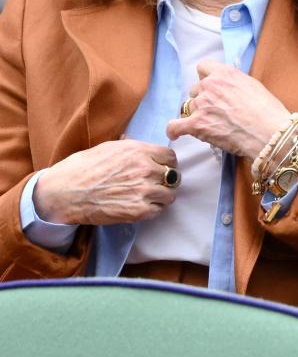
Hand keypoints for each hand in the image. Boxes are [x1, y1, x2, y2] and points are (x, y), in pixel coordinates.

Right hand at [32, 139, 177, 224]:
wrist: (64, 193)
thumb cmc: (82, 168)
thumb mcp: (109, 147)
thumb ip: (131, 147)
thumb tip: (140, 145)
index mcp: (139, 151)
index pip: (171, 157)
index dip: (166, 163)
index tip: (161, 168)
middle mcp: (145, 169)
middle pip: (173, 175)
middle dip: (166, 180)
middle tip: (155, 184)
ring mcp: (143, 191)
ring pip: (170, 194)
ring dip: (161, 196)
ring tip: (149, 197)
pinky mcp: (138, 211)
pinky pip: (158, 210)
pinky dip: (152, 209)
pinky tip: (141, 206)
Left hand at [167, 60, 290, 159]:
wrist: (268, 131)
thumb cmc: (267, 111)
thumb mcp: (253, 85)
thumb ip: (235, 83)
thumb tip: (228, 89)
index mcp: (224, 73)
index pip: (203, 67)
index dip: (206, 78)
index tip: (210, 87)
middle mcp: (210, 85)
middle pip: (196, 90)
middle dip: (203, 99)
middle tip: (216, 111)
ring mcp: (201, 104)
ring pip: (189, 108)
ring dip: (196, 115)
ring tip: (211, 126)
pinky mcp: (196, 124)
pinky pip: (175, 126)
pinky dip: (174, 130)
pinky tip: (175, 133)